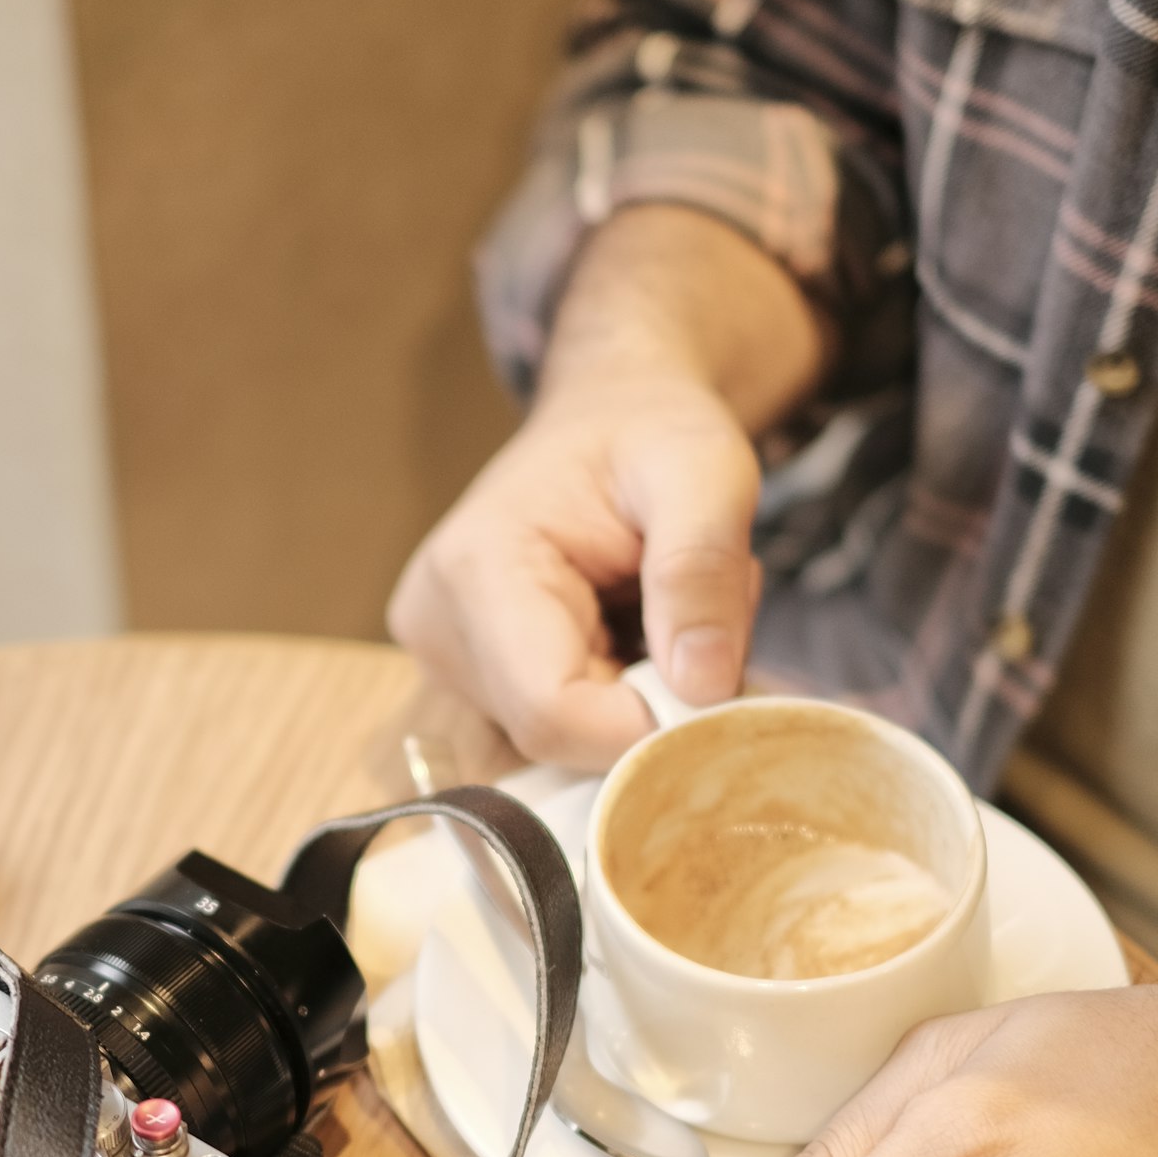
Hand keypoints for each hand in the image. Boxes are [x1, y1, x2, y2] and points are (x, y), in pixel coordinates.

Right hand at [387, 367, 762, 765]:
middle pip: (559, 736)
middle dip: (651, 700)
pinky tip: (630, 632)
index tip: (719, 683)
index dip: (645, 725)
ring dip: (638, 697)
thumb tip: (702, 688)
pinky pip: (558, 732)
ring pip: (564, 743)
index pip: (551, 712)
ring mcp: (447, 662)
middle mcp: (439, 629)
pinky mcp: (470, 681)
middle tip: (699, 614)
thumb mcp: (704, 471)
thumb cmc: (649, 429)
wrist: (605, 414)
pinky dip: (616, 699)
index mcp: (476, 570)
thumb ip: (702, 570)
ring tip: (659, 608)